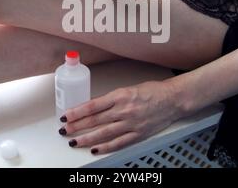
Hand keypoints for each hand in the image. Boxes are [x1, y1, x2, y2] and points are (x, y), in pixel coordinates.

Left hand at [58, 81, 182, 154]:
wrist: (173, 99)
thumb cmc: (152, 91)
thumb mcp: (128, 89)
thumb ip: (112, 99)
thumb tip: (93, 107)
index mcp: (121, 95)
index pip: (93, 105)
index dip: (77, 112)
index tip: (66, 115)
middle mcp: (124, 110)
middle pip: (95, 120)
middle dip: (77, 126)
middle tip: (65, 130)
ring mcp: (131, 124)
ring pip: (103, 133)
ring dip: (86, 138)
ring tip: (74, 141)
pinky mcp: (138, 134)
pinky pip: (118, 143)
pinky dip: (105, 147)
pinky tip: (94, 149)